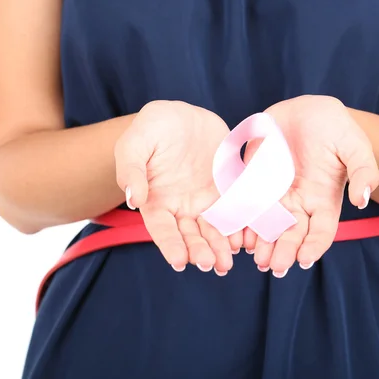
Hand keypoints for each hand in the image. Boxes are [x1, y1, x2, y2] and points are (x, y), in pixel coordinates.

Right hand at [114, 101, 242, 274]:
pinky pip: (235, 209)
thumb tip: (134, 200)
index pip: (162, 229)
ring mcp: (205, 200)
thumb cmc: (151, 128)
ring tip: (228, 262)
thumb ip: (132, 171)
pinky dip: (240, 225)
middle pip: (190, 235)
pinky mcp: (226, 189)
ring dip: (220, 246)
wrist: (182, 115)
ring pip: (213, 229)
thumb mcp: (135, 143)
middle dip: (200, 251)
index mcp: (156, 201)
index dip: (170, 245)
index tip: (180, 262)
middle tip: (211, 264)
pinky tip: (246, 238)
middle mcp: (181, 207)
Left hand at [243, 95, 378, 276]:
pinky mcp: (255, 181)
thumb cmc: (336, 128)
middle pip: (292, 234)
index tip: (304, 260)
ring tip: (256, 258)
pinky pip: (247, 204)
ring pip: (268, 225)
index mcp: (324, 200)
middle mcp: (300, 202)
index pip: (321, 231)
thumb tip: (361, 201)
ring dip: (262, 243)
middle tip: (274, 267)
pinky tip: (236, 234)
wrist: (306, 109)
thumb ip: (363, 172)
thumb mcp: (355, 146)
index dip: (313, 247)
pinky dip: (242, 220)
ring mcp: (276, 194)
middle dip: (284, 251)